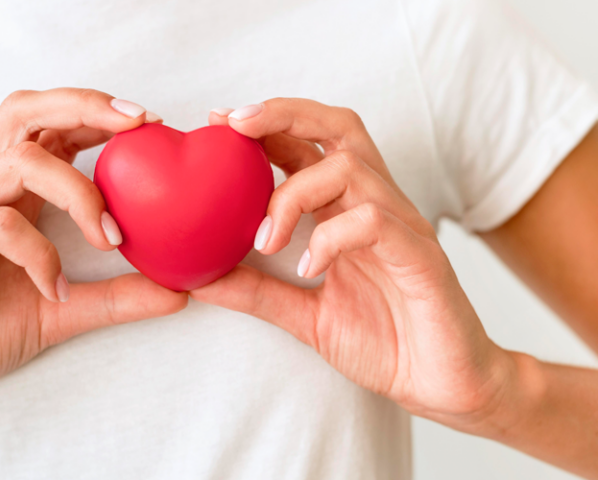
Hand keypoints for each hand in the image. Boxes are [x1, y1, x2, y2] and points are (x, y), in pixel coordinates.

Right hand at [0, 88, 184, 454]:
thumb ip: (117, 297)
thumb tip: (181, 291)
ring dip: (77, 192)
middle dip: (85, 107)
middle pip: (24, 112)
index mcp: (6, 190)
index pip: (49, 126)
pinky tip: (54, 288)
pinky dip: (37, 252)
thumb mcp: (63, 310)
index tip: (151, 124)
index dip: (97, 112)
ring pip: (18, 162)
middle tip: (138, 125)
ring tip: (110, 237)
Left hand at [196, 100, 516, 432]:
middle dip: (284, 115)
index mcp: (348, 211)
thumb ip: (257, 292)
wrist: (443, 383)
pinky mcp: (420, 257)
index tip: (219, 122)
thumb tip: (199, 279)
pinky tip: (307, 269)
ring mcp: (402, 227)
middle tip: (235, 125)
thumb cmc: (384, 341)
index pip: (309, 146)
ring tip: (265, 241)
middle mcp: (376, 206)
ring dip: (294, 195)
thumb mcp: (304, 315)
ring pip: (350, 169)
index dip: (266, 125)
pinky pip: (375, 222)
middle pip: (339, 129)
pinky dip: (331, 238)